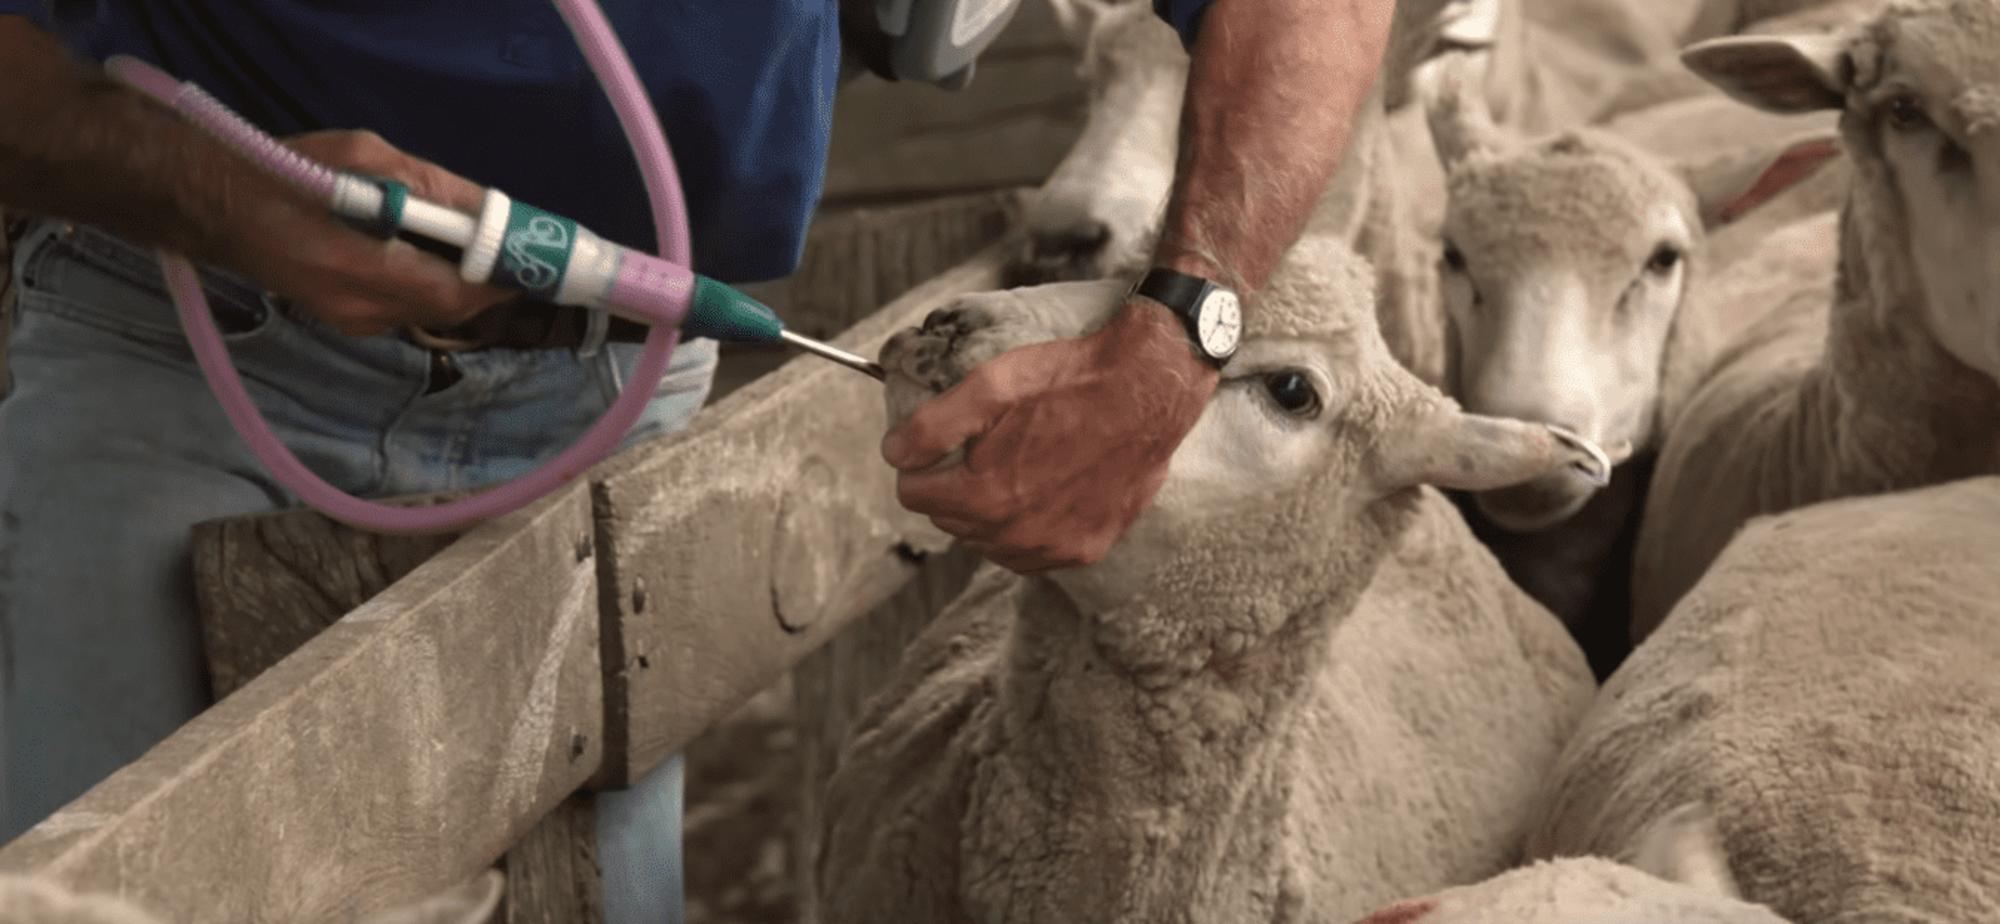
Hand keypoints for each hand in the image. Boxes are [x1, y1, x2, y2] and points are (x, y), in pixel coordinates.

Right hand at [211, 130, 511, 335]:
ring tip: (474, 252)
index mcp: (362, 270)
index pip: (454, 294)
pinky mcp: (340, 318)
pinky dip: (424, 285)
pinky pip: (400, 308)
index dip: (499, 283)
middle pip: (445, 308)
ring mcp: (347, 320)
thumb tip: (487, 209)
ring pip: (424, 311)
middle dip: (482, 283)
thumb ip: (429, 187)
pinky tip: (426, 256)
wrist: (210, 203)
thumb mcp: (362, 158)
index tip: (530, 264)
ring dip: (455, 285)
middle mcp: (359, 309)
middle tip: (510, 253)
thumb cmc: (283, 171)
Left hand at [883, 299, 1220, 571]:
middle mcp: (1016, 533)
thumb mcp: (990, 385)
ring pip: (989, 543)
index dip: (921, 465)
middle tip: (980, 450)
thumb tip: (894, 455)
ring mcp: (1054, 547)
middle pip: (951, 521)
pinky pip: (1032, 554)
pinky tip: (1040, 494)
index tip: (940, 446)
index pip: (915, 495)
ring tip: (1012, 469)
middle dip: (954, 488)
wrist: (1146, 390)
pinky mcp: (1086, 549)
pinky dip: (1026, 529)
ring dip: (988, 513)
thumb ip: (931, 426)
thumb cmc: (1068, 381)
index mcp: (985, 495)